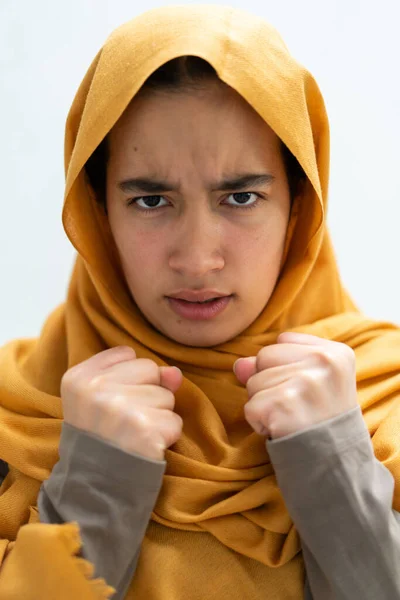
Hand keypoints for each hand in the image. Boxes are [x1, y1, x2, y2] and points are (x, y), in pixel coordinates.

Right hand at [61, 346, 182, 459]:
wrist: (93, 488)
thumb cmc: (99, 437)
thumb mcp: (102, 398)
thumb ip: (139, 374)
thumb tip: (175, 373)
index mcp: (78, 378)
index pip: (127, 354)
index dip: (128, 379)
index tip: (112, 402)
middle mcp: (97, 390)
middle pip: (150, 369)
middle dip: (147, 393)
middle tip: (125, 420)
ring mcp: (121, 409)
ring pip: (166, 396)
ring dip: (158, 416)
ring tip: (133, 434)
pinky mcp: (145, 431)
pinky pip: (174, 421)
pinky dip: (166, 436)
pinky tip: (145, 446)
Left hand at [233, 332, 357, 439]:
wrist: (337, 467)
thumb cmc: (321, 421)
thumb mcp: (310, 384)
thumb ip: (275, 364)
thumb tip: (239, 364)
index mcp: (335, 353)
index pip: (283, 341)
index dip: (285, 368)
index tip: (306, 391)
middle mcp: (323, 363)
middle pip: (264, 357)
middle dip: (270, 383)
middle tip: (297, 406)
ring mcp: (304, 384)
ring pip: (253, 382)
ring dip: (264, 405)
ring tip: (292, 418)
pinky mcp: (284, 406)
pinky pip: (250, 406)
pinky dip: (259, 423)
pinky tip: (283, 430)